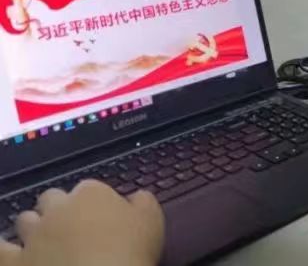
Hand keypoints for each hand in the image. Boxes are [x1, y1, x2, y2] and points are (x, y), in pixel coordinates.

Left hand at [0, 180, 164, 265]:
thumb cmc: (131, 251)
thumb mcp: (153, 220)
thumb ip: (143, 201)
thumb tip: (135, 198)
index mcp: (92, 194)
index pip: (90, 189)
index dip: (97, 203)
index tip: (105, 218)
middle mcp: (58, 207)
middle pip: (53, 198)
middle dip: (60, 208)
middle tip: (74, 227)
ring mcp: (34, 234)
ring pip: (26, 220)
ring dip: (34, 226)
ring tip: (45, 239)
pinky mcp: (15, 260)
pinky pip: (1, 249)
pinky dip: (4, 247)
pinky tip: (9, 248)